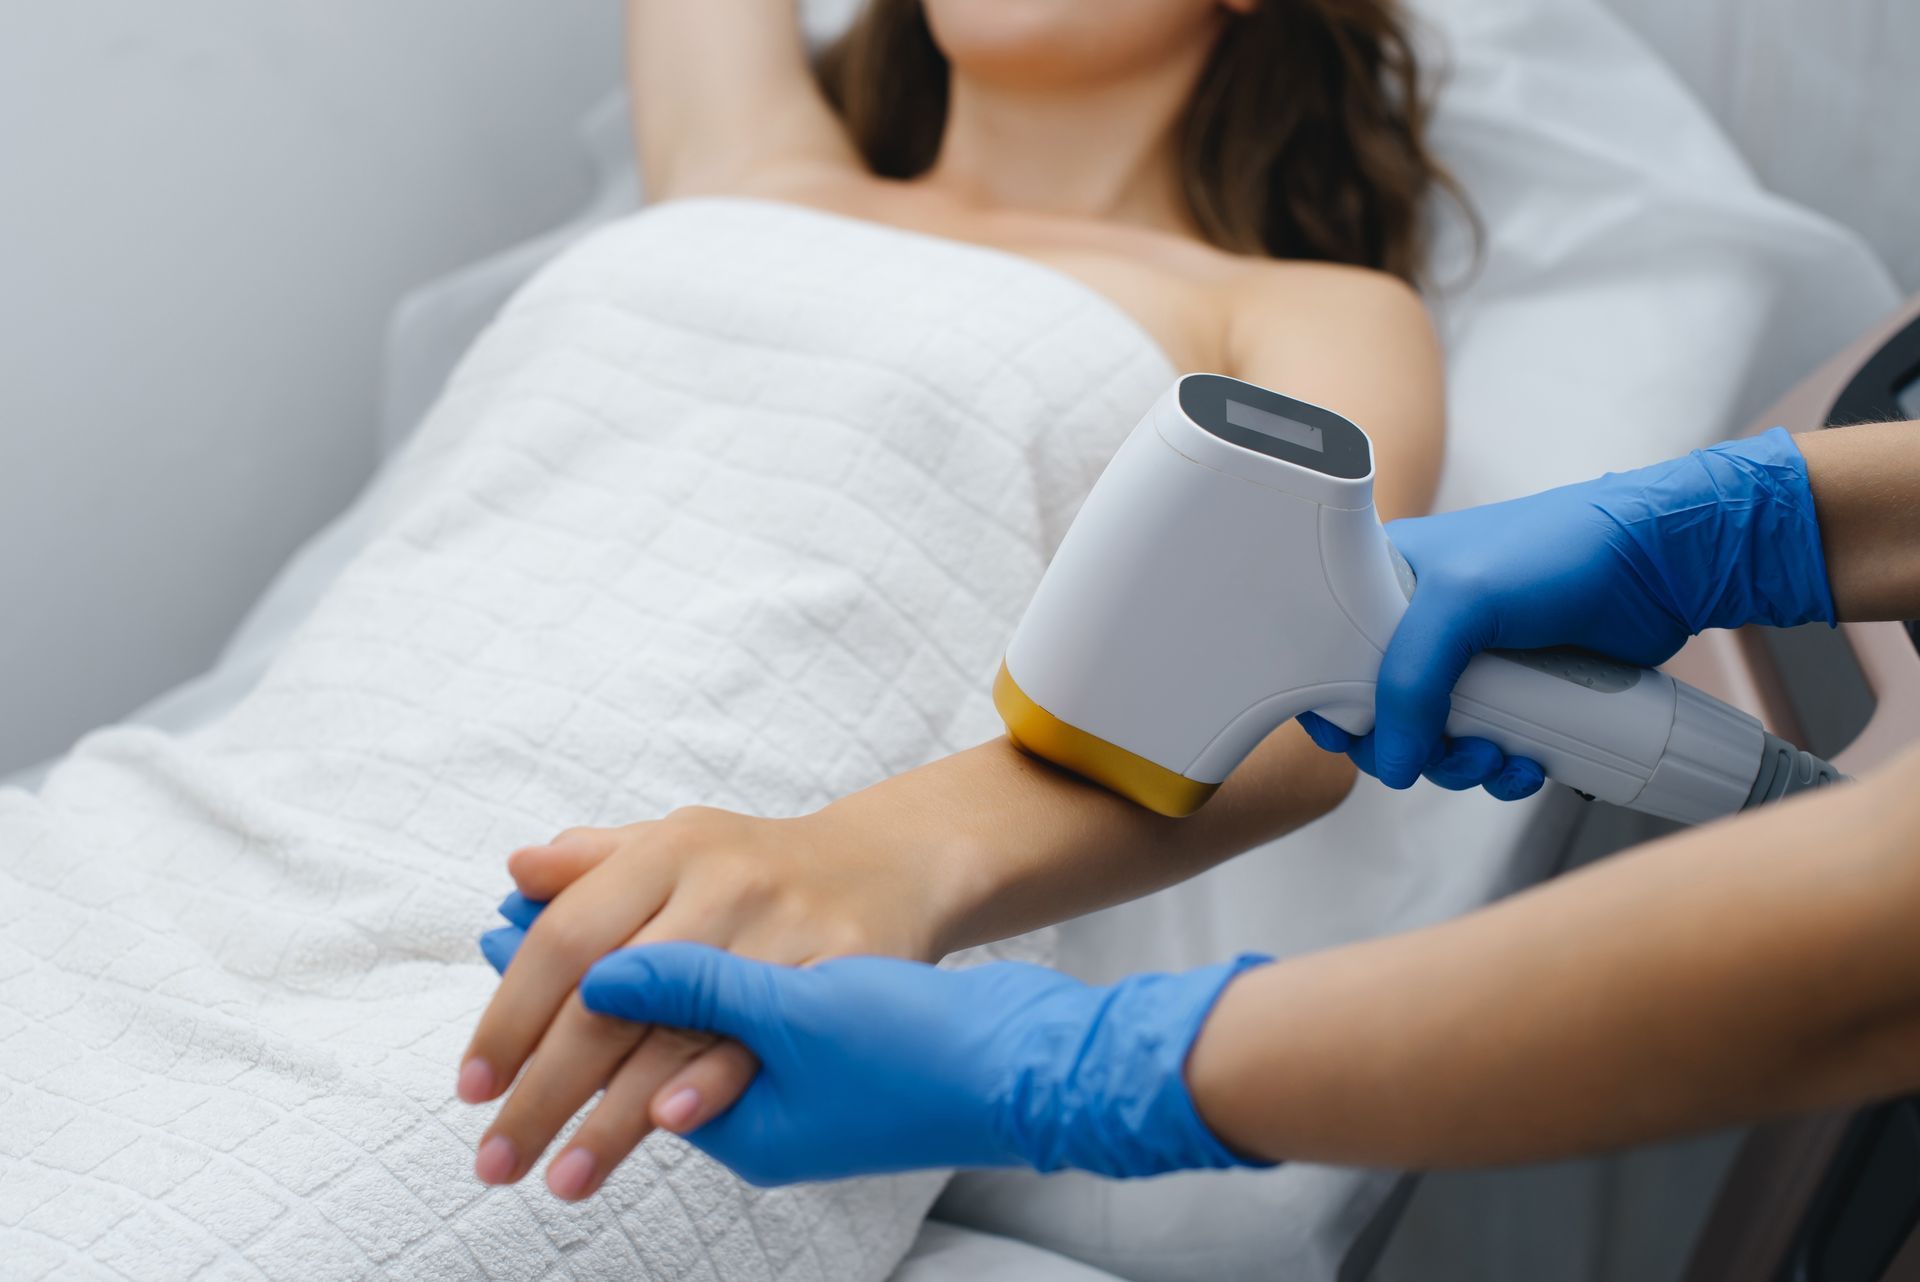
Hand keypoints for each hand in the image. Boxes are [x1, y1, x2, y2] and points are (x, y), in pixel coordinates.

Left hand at [458, 805, 961, 1200]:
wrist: (893, 865)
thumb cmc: (759, 867)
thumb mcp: (678, 844)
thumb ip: (596, 864)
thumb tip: (513, 875)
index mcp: (670, 849)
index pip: (567, 939)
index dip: (513, 1015)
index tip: (472, 1086)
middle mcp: (723, 883)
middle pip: (611, 998)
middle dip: (545, 1090)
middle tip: (495, 1160)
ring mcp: (784, 925)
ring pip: (681, 1031)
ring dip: (616, 1115)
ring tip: (565, 1177)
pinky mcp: (838, 964)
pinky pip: (764, 1038)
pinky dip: (714, 1082)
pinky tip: (670, 1124)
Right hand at [1302, 428, 1834, 792]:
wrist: (1661, 563)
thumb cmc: (1560, 551)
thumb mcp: (1462, 599)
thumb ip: (1411, 676)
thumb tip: (1393, 761)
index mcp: (1387, 582)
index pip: (1329, 655)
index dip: (1335, 705)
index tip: (1355, 735)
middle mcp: (1420, 623)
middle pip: (1380, 714)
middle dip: (1410, 748)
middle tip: (1447, 752)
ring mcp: (1470, 662)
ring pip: (1433, 743)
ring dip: (1461, 767)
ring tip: (1499, 759)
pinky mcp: (1516, 693)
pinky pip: (1484, 751)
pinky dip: (1500, 770)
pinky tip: (1528, 762)